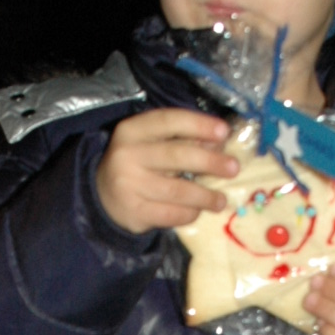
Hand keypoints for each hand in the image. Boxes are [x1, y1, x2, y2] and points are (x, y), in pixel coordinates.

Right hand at [95, 107, 237, 232]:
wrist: (102, 196)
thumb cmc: (138, 163)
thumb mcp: (152, 143)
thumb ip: (181, 140)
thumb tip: (220, 146)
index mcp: (132, 130)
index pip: (169, 120)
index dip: (199, 124)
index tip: (225, 132)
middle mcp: (127, 155)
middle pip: (176, 156)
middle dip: (210, 162)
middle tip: (233, 168)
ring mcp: (128, 185)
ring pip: (177, 190)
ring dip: (205, 196)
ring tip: (221, 199)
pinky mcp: (134, 212)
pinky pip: (171, 214)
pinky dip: (190, 213)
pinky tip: (198, 211)